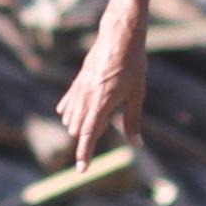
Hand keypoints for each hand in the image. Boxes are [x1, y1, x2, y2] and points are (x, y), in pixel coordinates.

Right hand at [57, 14, 148, 169]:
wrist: (120, 36)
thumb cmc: (133, 64)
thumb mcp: (137, 94)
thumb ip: (133, 121)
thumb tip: (137, 144)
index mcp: (102, 102)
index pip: (88, 134)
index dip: (85, 154)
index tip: (82, 170)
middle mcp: (86, 97)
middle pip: (78, 129)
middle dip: (87, 137)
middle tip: (105, 129)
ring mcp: (79, 89)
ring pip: (71, 118)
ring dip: (80, 125)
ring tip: (98, 117)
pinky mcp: (77, 81)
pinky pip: (68, 104)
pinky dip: (70, 112)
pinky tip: (69, 114)